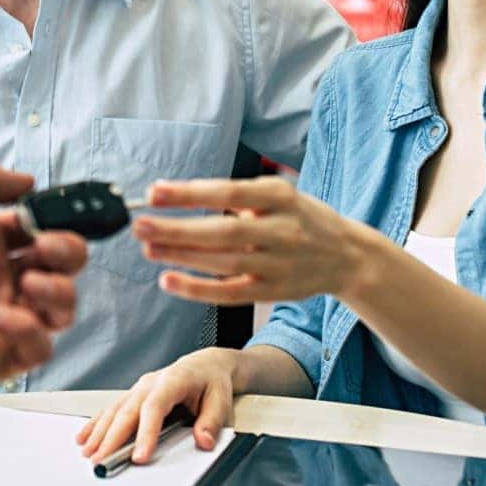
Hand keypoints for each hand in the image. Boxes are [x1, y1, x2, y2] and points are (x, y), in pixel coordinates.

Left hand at [0, 160, 87, 396]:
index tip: (46, 221)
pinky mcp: (1, 357)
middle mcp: (0, 281)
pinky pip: (39, 347)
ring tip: (28, 283)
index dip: (55, 225)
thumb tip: (28, 181)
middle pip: (63, 269)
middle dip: (67, 253)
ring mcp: (4, 320)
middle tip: (43, 249)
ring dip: (57, 291)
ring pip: (62, 310)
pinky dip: (25, 328)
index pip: (42, 232)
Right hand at [76, 348, 238, 465]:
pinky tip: (85, 437)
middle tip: (102, 459)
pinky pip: (111, 408)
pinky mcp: (133, 394)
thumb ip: (211, 421)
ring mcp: (139, 387)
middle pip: (127, 411)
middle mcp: (151, 382)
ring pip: (115, 410)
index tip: (139, 456)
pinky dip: (96, 423)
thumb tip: (203, 440)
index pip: (155, 407)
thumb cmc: (211, 380)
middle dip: (112, 437)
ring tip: (89, 452)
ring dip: (99, 432)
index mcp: (173, 380)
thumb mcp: (221, 400)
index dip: (145, 432)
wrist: (206, 365)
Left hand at [131, 176, 372, 304]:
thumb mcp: (278, 194)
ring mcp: (278, 264)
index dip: (190, 194)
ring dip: (181, 256)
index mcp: (280, 196)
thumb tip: (175, 196)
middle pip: (222, 232)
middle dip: (176, 229)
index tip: (154, 192)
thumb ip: (236, 196)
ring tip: (147, 247)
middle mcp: (282, 229)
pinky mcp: (273, 292)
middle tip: (139, 224)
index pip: (228, 192)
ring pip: (222, 263)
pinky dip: (197, 288)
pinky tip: (169, 280)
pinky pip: (229, 293)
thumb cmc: (300, 218)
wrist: (347, 255)